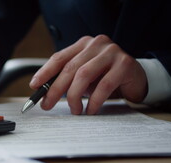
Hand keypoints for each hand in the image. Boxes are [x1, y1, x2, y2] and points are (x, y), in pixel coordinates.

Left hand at [29, 35, 147, 114]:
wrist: (136, 79)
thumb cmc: (105, 78)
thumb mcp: (83, 78)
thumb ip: (66, 80)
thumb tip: (44, 95)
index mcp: (82, 45)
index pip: (59, 57)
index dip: (44, 72)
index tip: (34, 86)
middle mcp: (96, 44)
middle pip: (69, 68)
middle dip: (55, 89)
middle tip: (47, 105)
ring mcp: (111, 52)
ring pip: (84, 75)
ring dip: (74, 96)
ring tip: (74, 110)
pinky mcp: (125, 64)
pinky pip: (104, 85)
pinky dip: (94, 100)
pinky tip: (90, 110)